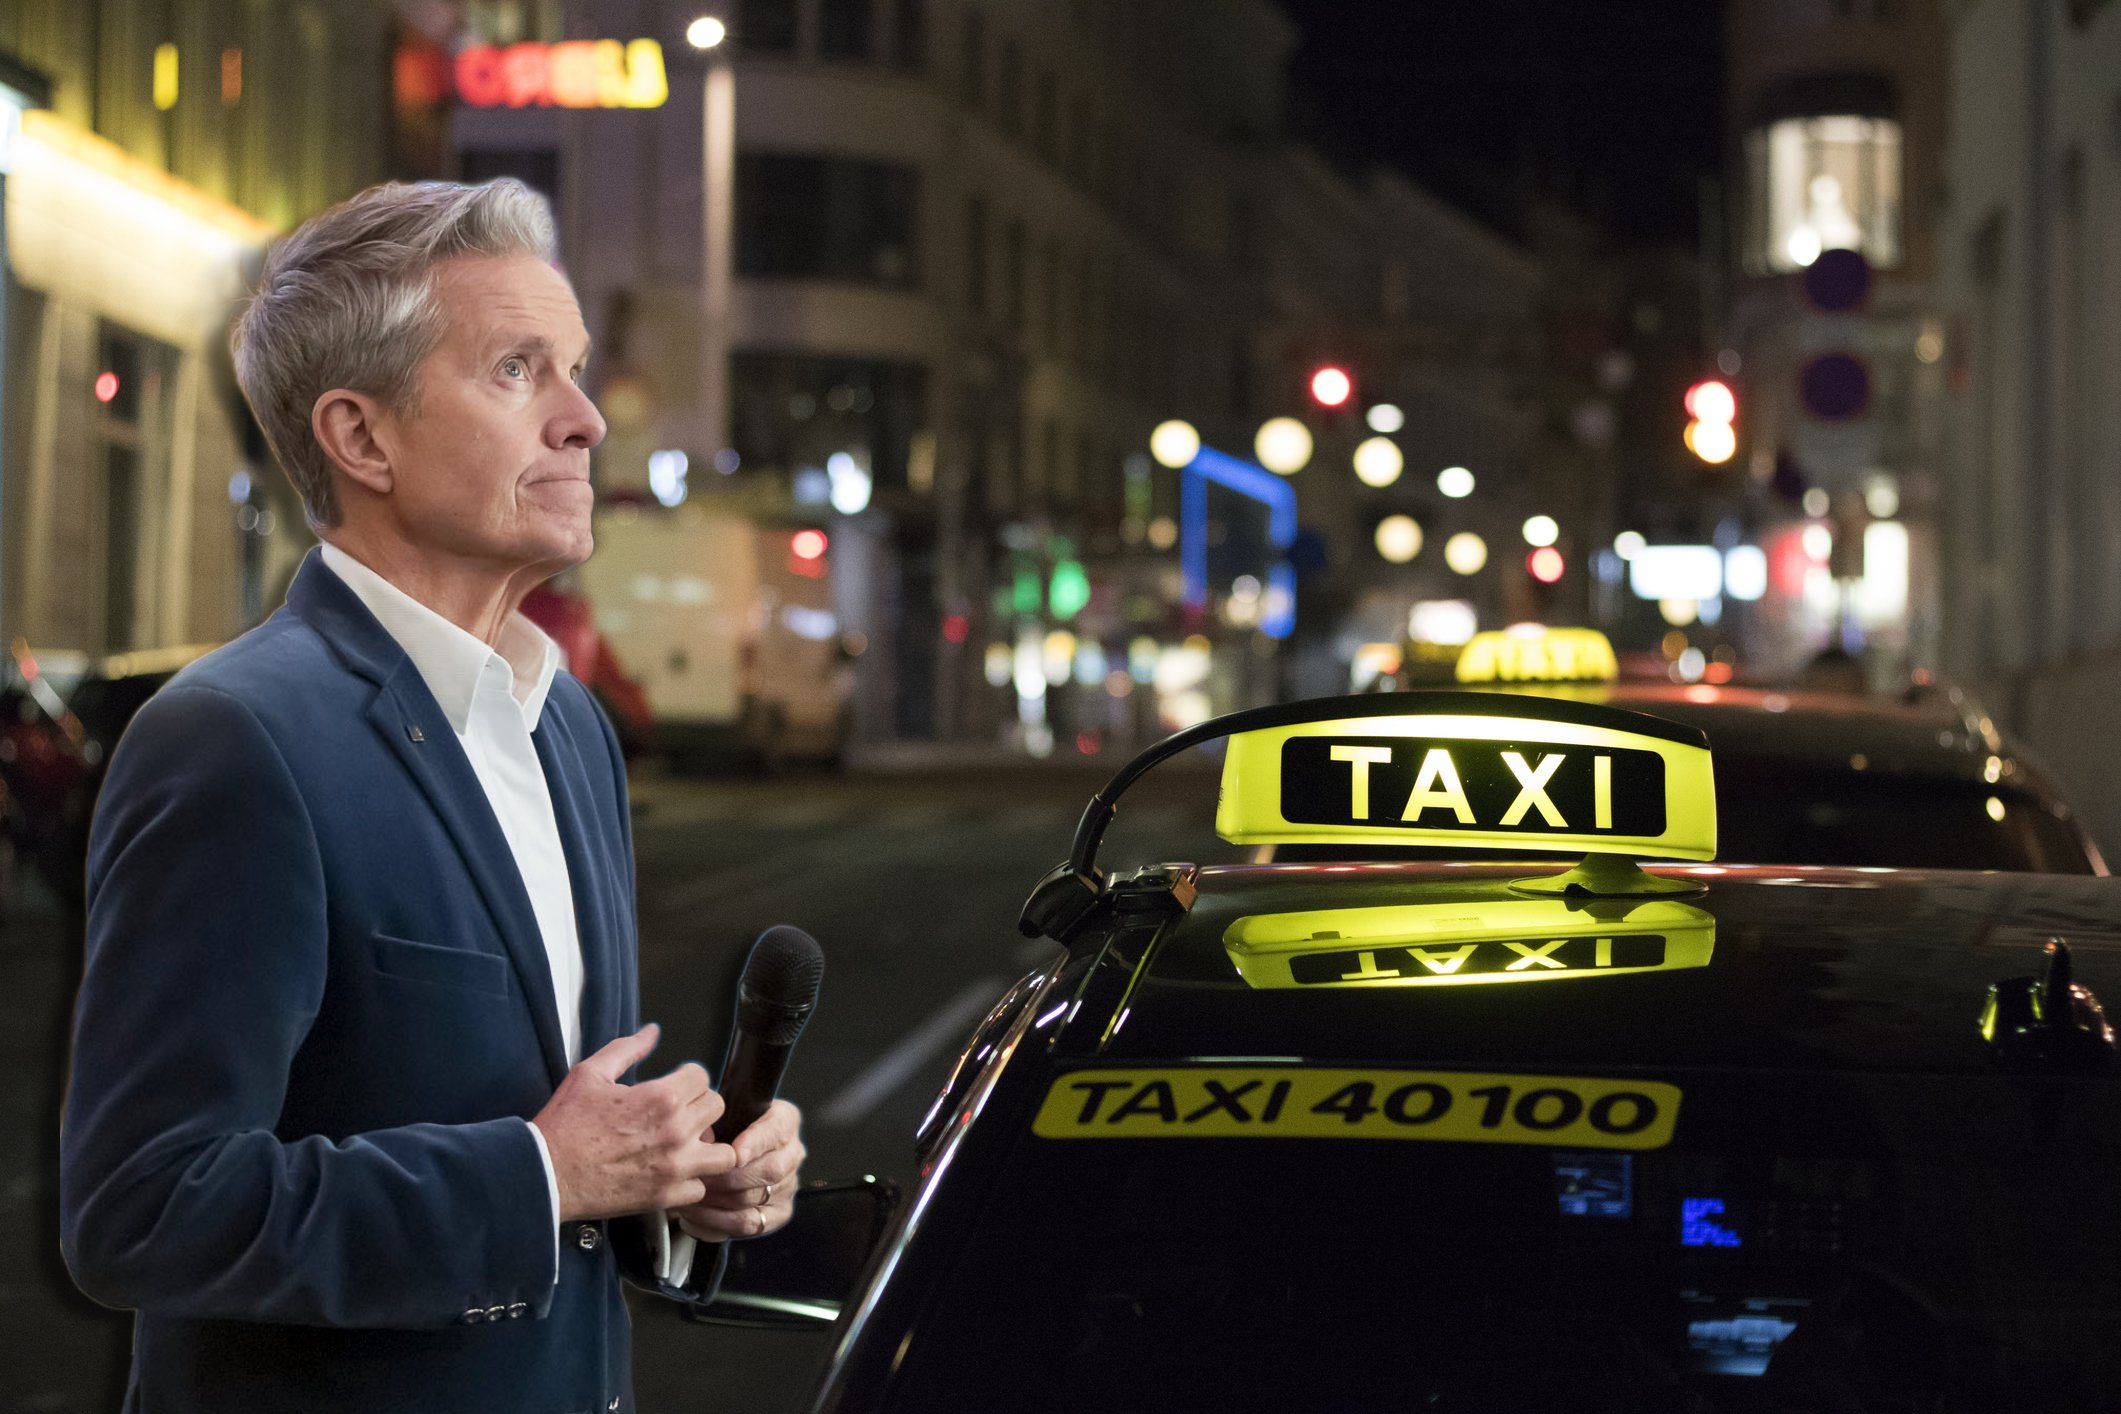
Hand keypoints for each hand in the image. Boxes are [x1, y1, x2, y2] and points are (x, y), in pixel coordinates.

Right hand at [531, 1024, 739, 1222]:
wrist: (545, 1174)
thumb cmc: (563, 1126)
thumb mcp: (590, 1073)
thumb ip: (628, 1049)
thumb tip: (651, 1032)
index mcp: (661, 1098)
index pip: (702, 1076)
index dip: (687, 1077)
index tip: (674, 1085)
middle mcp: (675, 1132)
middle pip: (716, 1107)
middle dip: (699, 1105)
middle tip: (679, 1112)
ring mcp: (674, 1167)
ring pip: (724, 1153)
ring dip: (708, 1145)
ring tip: (688, 1143)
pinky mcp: (665, 1196)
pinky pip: (701, 1187)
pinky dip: (691, 1180)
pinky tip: (673, 1172)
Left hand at [672, 1100, 804, 1241]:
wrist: (730, 1154)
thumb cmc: (725, 1129)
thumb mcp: (724, 1114)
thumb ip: (717, 1120)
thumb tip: (703, 1137)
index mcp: (785, 1120)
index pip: (776, 1130)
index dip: (755, 1143)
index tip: (734, 1153)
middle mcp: (792, 1154)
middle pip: (770, 1169)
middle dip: (729, 1177)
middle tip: (698, 1177)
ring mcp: (788, 1185)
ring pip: (755, 1197)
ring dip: (718, 1199)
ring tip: (689, 1194)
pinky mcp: (779, 1213)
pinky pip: (749, 1223)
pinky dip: (718, 1220)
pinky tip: (695, 1214)